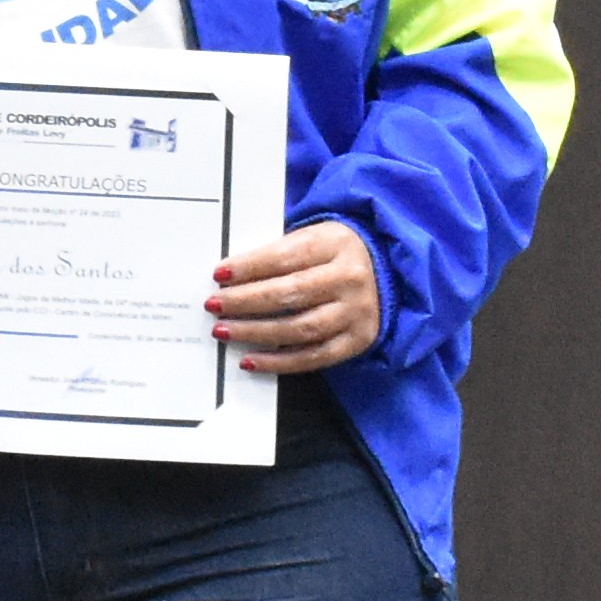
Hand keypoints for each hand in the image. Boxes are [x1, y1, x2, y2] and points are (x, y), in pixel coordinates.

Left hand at [211, 218, 381, 375]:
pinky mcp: (356, 341)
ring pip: (300, 327)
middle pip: (291, 293)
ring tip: (224, 330)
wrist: (385, 273)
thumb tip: (230, 277)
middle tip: (215, 305)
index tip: (219, 274)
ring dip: (256, 332)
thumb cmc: (335, 255)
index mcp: (336, 244)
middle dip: (246, 301)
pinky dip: (278, 362)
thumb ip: (279, 254)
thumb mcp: (314, 238)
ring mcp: (356, 312)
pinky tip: (250, 360)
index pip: (286, 256)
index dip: (250, 266)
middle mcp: (350, 278)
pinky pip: (313, 357)